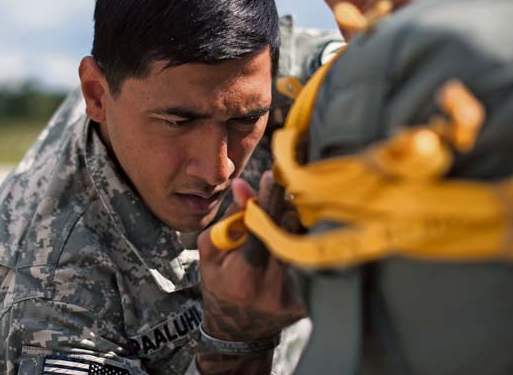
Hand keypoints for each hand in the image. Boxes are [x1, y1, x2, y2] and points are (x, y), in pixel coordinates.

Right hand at [196, 173, 304, 372]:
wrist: (235, 334)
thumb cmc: (218, 288)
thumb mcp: (211, 254)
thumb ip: (229, 220)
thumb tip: (244, 186)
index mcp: (243, 274)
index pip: (262, 227)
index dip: (269, 199)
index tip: (273, 177)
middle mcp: (269, 287)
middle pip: (286, 233)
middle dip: (282, 211)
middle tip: (275, 200)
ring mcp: (288, 297)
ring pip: (294, 248)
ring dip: (285, 233)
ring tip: (271, 235)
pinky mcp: (301, 303)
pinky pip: (298, 267)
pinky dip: (288, 257)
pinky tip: (276, 264)